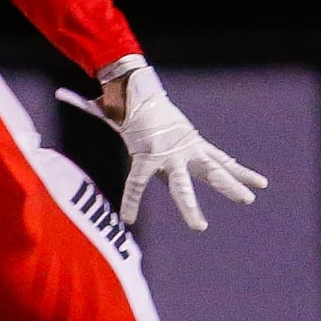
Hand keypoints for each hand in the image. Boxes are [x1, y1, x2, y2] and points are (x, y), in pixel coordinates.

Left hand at [57, 63, 267, 229]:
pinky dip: (242, 171)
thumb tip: (58, 93)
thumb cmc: (120, 116)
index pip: (136, 183)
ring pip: (212, 171)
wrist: (143, 96)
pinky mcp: (199, 147)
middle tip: (199, 228)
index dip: (131, 202)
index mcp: (144, 154)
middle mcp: (169, 155)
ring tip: (249, 199)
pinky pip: (223, 161)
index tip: (128, 220)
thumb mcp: (103, 117)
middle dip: (189, 207)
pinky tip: (262, 184)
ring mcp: (188, 151)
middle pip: (181, 186)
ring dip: (230, 186)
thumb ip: (83, 109)